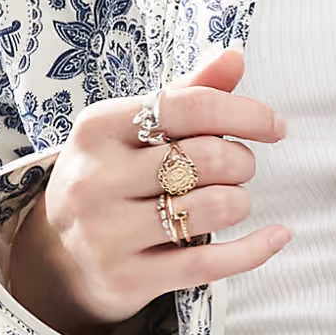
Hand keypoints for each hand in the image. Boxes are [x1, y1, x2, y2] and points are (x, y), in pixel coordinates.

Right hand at [6, 47, 291, 334]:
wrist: (58, 255)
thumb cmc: (113, 177)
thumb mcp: (134, 130)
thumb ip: (187, 94)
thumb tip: (234, 56)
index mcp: (98, 128)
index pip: (188, 107)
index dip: (244, 113)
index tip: (274, 127)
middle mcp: (96, 179)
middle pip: (207, 158)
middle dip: (241, 161)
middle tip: (238, 168)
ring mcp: (107, 233)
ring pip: (214, 208)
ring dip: (240, 202)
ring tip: (231, 200)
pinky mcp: (126, 278)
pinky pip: (210, 263)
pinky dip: (255, 249)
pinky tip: (277, 236)